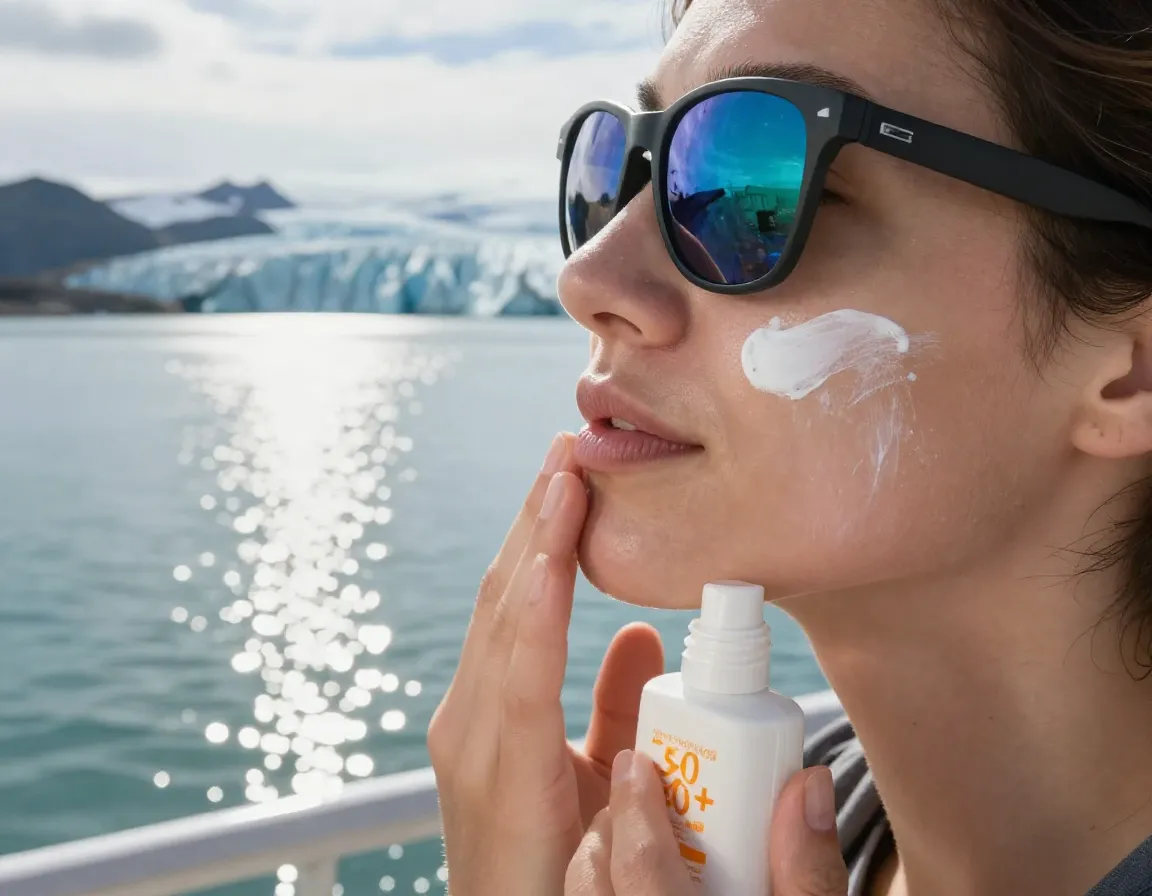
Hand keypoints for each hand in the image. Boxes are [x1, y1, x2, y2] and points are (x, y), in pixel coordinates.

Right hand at [428, 433, 665, 895]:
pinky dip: (533, 613)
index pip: (518, 598)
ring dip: (535, 542)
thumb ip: (612, 701)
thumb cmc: (554, 861)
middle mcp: (471, 712)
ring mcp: (473, 740)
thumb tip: (640, 632)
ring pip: (506, 618)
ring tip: (563, 476)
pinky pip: (519, 679)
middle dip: (538, 517)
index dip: (544, 531)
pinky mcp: (493, 773)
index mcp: (494, 705)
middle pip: (507, 593)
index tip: (573, 468)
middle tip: (570, 442)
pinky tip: (551, 561)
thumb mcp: (595, 766)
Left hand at [565, 752, 849, 895]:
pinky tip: (632, 886)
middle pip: (591, 880)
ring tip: (634, 839)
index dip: (635, 806)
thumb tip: (806, 782)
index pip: (639, 866)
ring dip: (599, 865)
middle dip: (611, 827)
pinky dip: (600, 893)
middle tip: (638, 793)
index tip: (638, 763)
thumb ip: (809, 871)